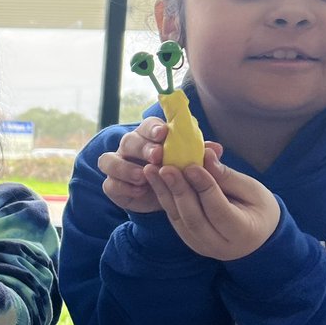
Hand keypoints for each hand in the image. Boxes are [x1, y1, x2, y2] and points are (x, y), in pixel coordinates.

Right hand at [99, 118, 221, 213]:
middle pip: (128, 140)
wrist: (164, 199)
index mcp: (149, 137)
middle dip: (142, 148)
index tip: (163, 133)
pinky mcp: (113, 185)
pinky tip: (139, 192)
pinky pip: (110, 184)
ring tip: (143, 177)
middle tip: (157, 157)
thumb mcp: (189, 165)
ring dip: (126, 168)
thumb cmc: (176, 174)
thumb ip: (199, 155)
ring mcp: (118, 166)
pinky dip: (123, 187)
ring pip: (110, 160)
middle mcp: (130, 148)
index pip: (148, 125)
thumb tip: (216, 148)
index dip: (154, 128)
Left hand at [143, 148, 279, 260]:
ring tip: (152, 170)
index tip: (191, 166)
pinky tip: (155, 180)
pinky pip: (174, 219)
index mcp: (242, 232)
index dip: (204, 187)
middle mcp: (219, 245)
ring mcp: (201, 246)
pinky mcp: (188, 240)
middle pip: (194, 218)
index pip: (219, 210)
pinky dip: (164, 198)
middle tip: (165, 167)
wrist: (257, 237)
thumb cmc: (259, 208)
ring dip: (164, 193)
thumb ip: (228, 176)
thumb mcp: (253, 190)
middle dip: (178, 190)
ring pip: (179, 219)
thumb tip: (205, 156)